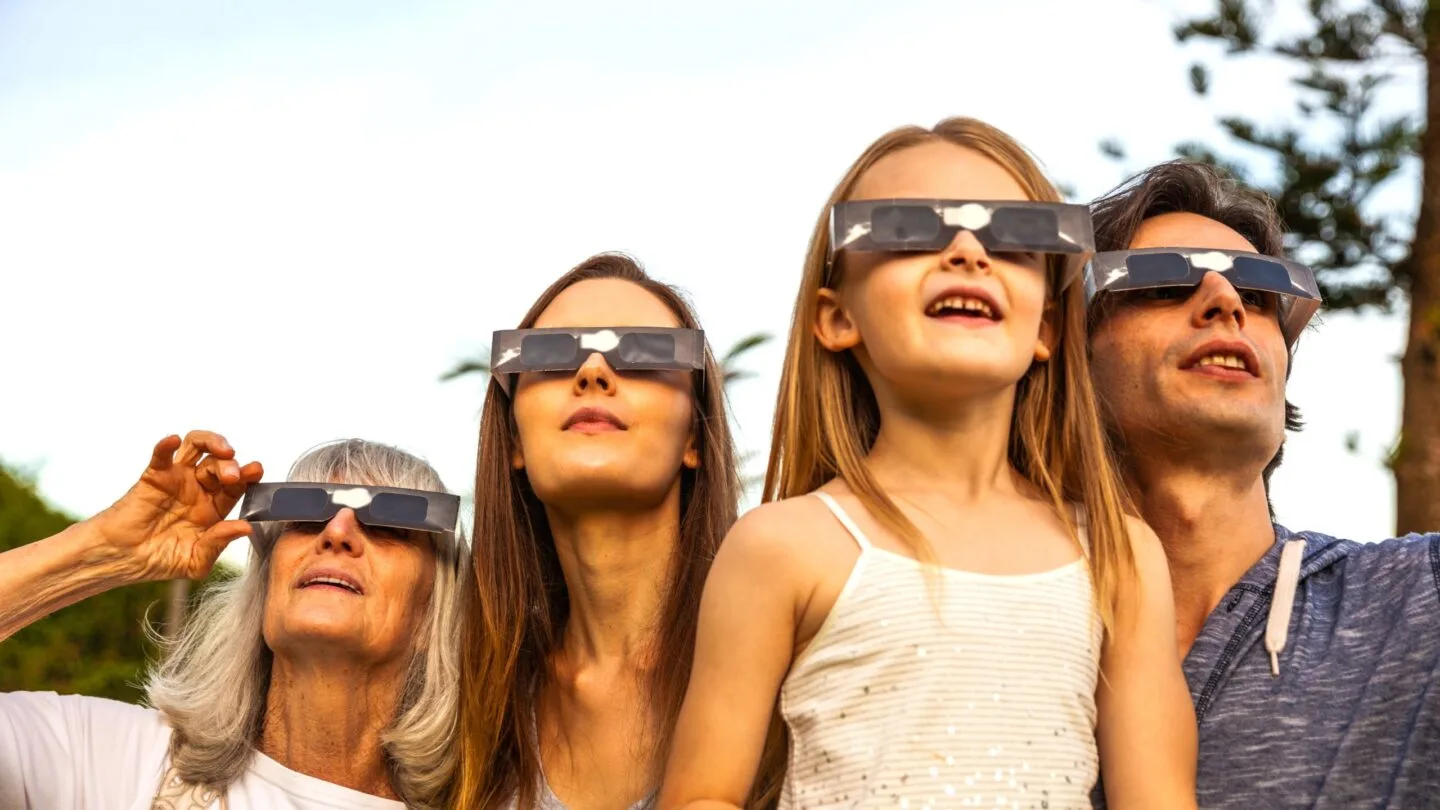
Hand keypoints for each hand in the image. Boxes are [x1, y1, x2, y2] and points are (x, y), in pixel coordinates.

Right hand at [89, 431, 263, 581]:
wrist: (123, 561)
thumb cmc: (160, 560)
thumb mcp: (196, 561)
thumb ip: (219, 543)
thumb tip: (245, 528)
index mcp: (214, 507)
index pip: (238, 485)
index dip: (249, 476)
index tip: (256, 471)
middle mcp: (198, 488)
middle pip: (221, 463)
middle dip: (231, 465)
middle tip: (233, 476)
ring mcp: (177, 479)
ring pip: (197, 447)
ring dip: (213, 443)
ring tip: (223, 452)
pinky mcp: (154, 477)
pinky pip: (161, 455)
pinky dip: (166, 445)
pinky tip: (173, 441)